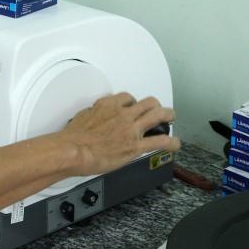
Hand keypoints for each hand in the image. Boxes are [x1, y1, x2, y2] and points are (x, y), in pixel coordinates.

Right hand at [61, 92, 179, 175]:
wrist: (73, 150)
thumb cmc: (73, 138)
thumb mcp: (81, 117)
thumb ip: (93, 115)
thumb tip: (94, 118)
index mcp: (107, 105)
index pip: (127, 98)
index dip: (133, 102)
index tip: (133, 107)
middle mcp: (122, 114)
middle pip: (147, 102)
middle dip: (155, 106)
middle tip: (158, 110)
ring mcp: (131, 129)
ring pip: (158, 115)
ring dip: (168, 116)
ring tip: (171, 119)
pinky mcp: (136, 146)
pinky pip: (160, 141)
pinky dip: (171, 142)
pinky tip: (175, 144)